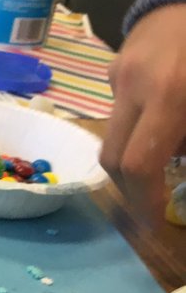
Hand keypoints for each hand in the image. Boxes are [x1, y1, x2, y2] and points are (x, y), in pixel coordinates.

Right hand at [101, 3, 185, 222]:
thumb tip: (181, 170)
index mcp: (168, 94)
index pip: (139, 165)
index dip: (142, 202)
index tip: (150, 226)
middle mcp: (132, 87)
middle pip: (113, 158)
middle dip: (131, 188)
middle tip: (150, 202)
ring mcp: (117, 76)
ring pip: (117, 133)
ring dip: (138, 151)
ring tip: (170, 146)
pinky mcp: (113, 67)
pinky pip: (122, 107)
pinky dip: (141, 122)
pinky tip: (167, 108)